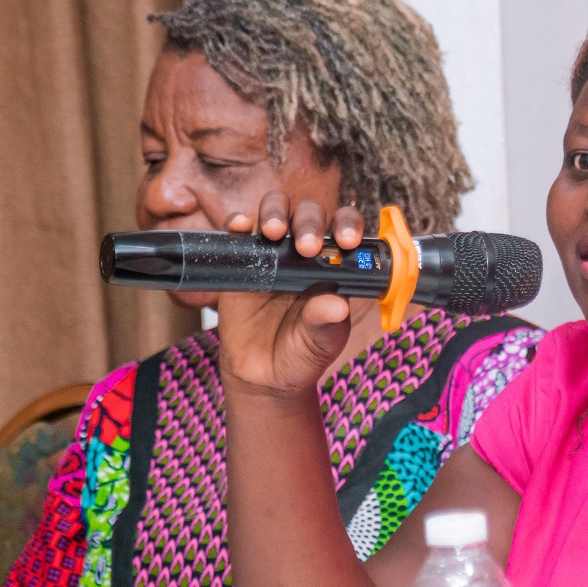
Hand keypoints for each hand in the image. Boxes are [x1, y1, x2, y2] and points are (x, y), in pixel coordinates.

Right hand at [215, 192, 366, 399]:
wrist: (264, 375)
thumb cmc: (303, 353)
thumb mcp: (321, 343)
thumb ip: (328, 322)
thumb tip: (337, 305)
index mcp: (334, 266)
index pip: (345, 231)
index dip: (348, 226)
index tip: (348, 242)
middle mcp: (304, 253)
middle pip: (309, 215)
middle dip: (310, 222)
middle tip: (307, 247)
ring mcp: (272, 253)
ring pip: (275, 211)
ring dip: (275, 212)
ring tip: (274, 232)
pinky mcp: (242, 260)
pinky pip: (239, 233)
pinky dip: (239, 222)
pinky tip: (241, 226)